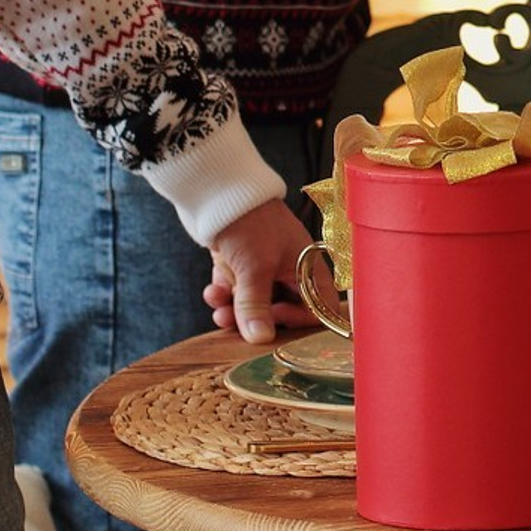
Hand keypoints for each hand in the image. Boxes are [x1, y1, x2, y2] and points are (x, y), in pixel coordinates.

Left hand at [203, 197, 313, 344]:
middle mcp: (289, 269)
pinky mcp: (241, 265)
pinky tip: (213, 290)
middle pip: (282, 310)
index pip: (318, 306)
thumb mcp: (255, 268)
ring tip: (220, 312)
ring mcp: (264, 267)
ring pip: (254, 304)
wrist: (218, 190)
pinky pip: (235, 292)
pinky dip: (223, 295)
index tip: (275, 322)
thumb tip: (261, 340)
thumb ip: (256, 307)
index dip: (300, 320)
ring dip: (235, 312)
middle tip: (240, 324)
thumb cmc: (250, 223)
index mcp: (307, 266)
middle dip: (258, 320)